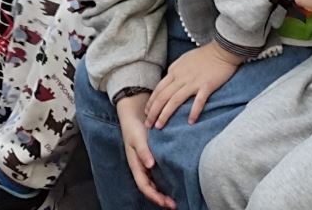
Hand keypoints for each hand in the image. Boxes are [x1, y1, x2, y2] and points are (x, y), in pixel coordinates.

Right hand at [115, 94, 175, 208]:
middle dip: (161, 198)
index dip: (155, 196)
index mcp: (136, 165)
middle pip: (150, 188)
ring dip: (164, 190)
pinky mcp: (154, 155)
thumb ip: (143, 150)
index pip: (145, 186)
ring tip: (176, 197)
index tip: (166, 203)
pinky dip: (167, 178)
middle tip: (174, 205)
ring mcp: (148, 162)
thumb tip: (150, 165)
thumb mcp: (137, 137)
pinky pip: (160, 171)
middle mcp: (142, 166)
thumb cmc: (134, 126)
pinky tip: (177, 179)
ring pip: (156, 181)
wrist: (135, 112)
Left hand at [145, 43, 241, 128]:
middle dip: (153, 112)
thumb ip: (175, 71)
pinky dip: (194, 111)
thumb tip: (168, 81)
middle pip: (163, 97)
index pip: (158, 89)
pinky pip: (199, 101)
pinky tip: (190, 122)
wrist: (222, 49)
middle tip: (148, 125)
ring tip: (159, 127)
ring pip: (175, 100)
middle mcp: (181, 77)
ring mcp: (194, 81)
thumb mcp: (184, 60)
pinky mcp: (207, 85)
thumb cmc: (204, 55)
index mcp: (175, 71)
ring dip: (165, 114)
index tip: (147, 114)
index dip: (151, 103)